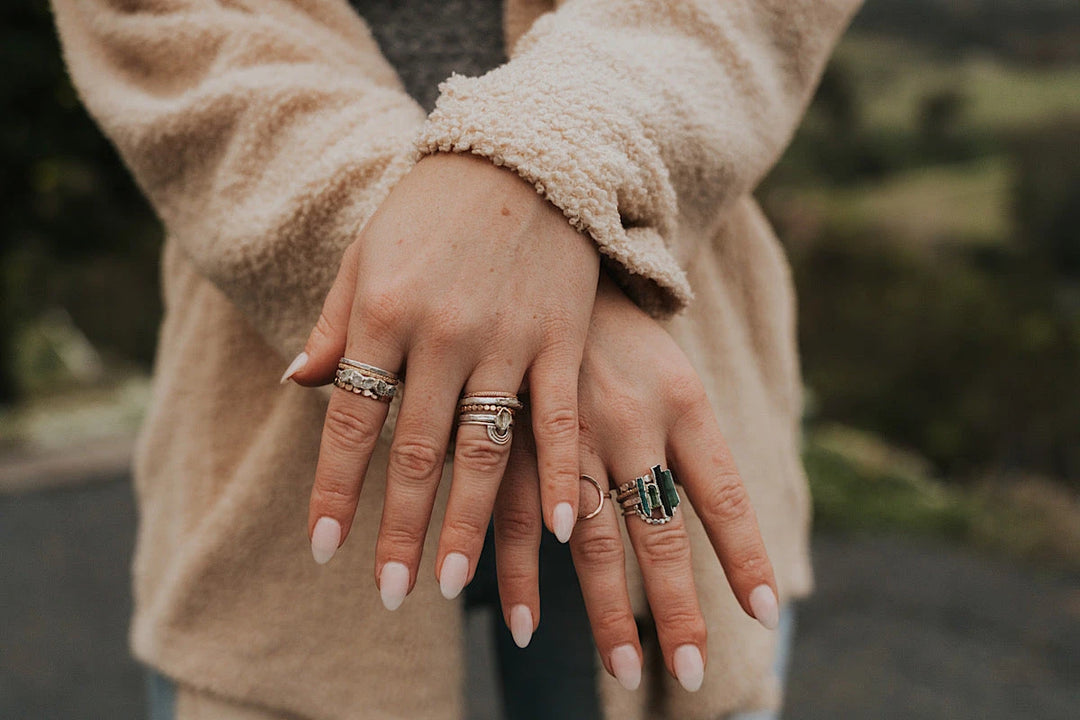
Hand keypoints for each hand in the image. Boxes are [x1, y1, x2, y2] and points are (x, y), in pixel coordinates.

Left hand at [286, 153, 599, 607]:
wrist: (520, 152)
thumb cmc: (430, 207)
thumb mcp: (368, 255)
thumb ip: (335, 324)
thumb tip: (298, 384)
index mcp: (383, 314)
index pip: (351, 422)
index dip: (334, 488)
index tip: (323, 548)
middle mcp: (440, 333)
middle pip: (415, 452)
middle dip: (399, 529)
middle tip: (392, 594)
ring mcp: (506, 337)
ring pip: (483, 448)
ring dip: (466, 522)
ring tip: (451, 583)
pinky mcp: (561, 336)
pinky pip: (558, 418)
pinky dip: (560, 473)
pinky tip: (559, 528)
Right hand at [492, 274, 778, 691]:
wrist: (549, 255)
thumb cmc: (621, 330)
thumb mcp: (671, 372)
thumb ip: (689, 444)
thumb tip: (717, 519)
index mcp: (681, 401)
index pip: (722, 494)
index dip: (745, 555)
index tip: (763, 611)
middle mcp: (630, 420)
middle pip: (657, 533)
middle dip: (676, 610)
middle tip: (691, 675)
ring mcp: (567, 430)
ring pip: (589, 540)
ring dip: (608, 612)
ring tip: (625, 673)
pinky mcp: (511, 434)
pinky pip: (516, 519)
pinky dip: (520, 576)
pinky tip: (528, 623)